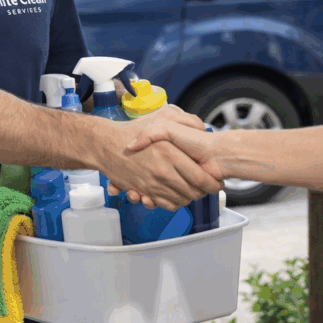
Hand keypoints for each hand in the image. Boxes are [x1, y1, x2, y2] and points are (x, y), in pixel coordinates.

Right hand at [107, 109, 225, 208]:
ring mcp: (153, 184)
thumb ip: (184, 120)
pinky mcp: (144, 191)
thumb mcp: (161, 117)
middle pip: (193, 192)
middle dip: (203, 192)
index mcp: (170, 154)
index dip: (212, 183)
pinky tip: (177, 194)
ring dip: (189, 198)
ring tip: (193, 190)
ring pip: (181, 200)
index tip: (216, 181)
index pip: (200, 177)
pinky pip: (165, 204)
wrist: (106, 144)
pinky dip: (174, 203)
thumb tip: (202, 127)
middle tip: (207, 187)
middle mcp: (163, 172)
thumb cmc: (132, 130)